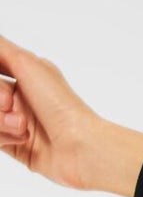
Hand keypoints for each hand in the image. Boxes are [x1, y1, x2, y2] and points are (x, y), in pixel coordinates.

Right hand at [0, 34, 142, 195]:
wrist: (81, 149)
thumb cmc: (61, 105)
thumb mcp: (27, 63)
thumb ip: (0, 48)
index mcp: (26, 73)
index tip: (3, 87)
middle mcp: (21, 96)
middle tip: (9, 103)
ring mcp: (17, 121)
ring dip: (0, 120)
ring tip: (21, 125)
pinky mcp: (15, 145)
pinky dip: (3, 136)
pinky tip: (23, 138)